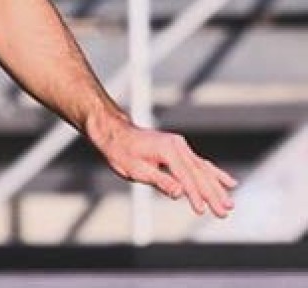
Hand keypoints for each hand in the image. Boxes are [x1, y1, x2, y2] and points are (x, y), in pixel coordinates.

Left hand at [92, 116, 236, 216]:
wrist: (114, 133)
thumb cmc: (121, 152)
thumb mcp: (136, 169)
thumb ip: (160, 181)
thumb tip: (180, 193)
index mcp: (167, 149)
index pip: (186, 176)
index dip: (195, 195)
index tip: (202, 211)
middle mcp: (178, 145)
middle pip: (199, 173)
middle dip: (212, 194)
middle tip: (225, 212)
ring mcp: (180, 146)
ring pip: (203, 169)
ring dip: (217, 187)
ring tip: (230, 203)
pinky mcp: (180, 150)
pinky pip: (200, 164)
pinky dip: (214, 174)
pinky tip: (229, 182)